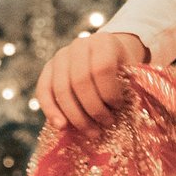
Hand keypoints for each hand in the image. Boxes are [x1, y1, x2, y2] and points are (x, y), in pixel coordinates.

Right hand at [33, 32, 147, 131]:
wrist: (104, 54)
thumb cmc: (121, 68)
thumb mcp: (131, 70)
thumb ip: (130, 87)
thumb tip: (125, 114)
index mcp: (103, 43)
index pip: (102, 68)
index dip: (109, 93)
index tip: (118, 107)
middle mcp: (78, 46)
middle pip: (80, 81)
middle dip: (93, 109)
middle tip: (106, 124)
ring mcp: (60, 57)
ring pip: (61, 89)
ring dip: (76, 116)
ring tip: (91, 132)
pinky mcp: (47, 69)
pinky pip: (43, 91)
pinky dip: (51, 110)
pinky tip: (61, 126)